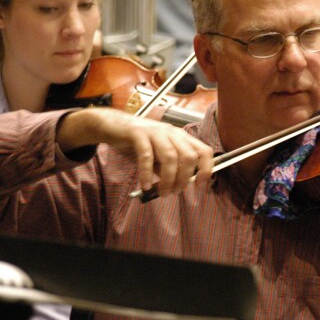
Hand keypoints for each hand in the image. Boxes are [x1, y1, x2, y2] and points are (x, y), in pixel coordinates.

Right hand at [57, 108, 214, 196]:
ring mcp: (155, 131)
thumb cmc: (137, 143)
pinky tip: (145, 185)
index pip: (204, 151)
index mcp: (180, 137)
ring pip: (170, 157)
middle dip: (184, 178)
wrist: (112, 126)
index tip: (199, 185)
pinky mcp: (138, 133)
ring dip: (168, 179)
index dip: (206, 169)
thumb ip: (167, 169)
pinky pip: (146, 155)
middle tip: (174, 192)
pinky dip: (147, 173)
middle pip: (189, 156)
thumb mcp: (157, 157)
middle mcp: (171, 132)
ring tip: (162, 192)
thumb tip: (176, 186)